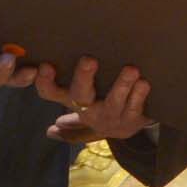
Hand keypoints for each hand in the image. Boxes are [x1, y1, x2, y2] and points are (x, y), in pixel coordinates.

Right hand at [34, 55, 151, 143]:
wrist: (126, 127)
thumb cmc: (99, 100)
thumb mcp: (79, 98)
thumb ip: (61, 91)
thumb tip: (42, 105)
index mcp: (71, 99)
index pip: (50, 92)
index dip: (45, 81)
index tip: (45, 66)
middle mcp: (88, 110)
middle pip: (80, 94)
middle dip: (84, 77)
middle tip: (89, 60)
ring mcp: (110, 116)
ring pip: (114, 102)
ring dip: (121, 85)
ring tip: (131, 69)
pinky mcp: (131, 120)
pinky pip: (135, 107)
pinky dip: (140, 95)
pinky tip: (144, 83)